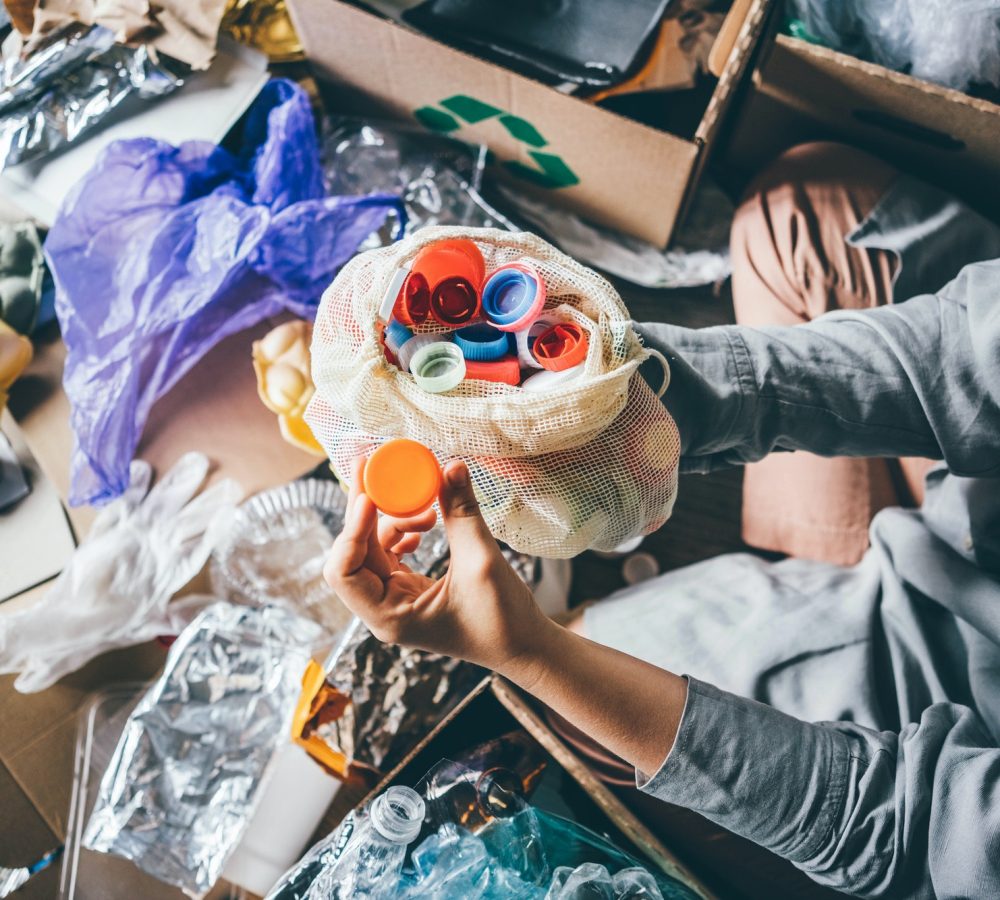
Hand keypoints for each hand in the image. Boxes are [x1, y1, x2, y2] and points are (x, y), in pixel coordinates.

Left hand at [324, 457, 555, 675]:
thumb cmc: (503, 619)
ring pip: (372, 548)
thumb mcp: (481, 560)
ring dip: (393, 520)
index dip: (351, 530)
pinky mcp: (408, 589)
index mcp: (389, 617)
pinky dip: (402, 532)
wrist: (524, 646)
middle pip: (354, 553)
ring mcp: (394, 600)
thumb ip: (461, 512)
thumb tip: (451, 465)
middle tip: (373, 466)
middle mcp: (384, 610)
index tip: (369, 496)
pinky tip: (426, 525)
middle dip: (365, 510)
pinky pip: (389, 552)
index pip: (345, 572)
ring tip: (430, 512)